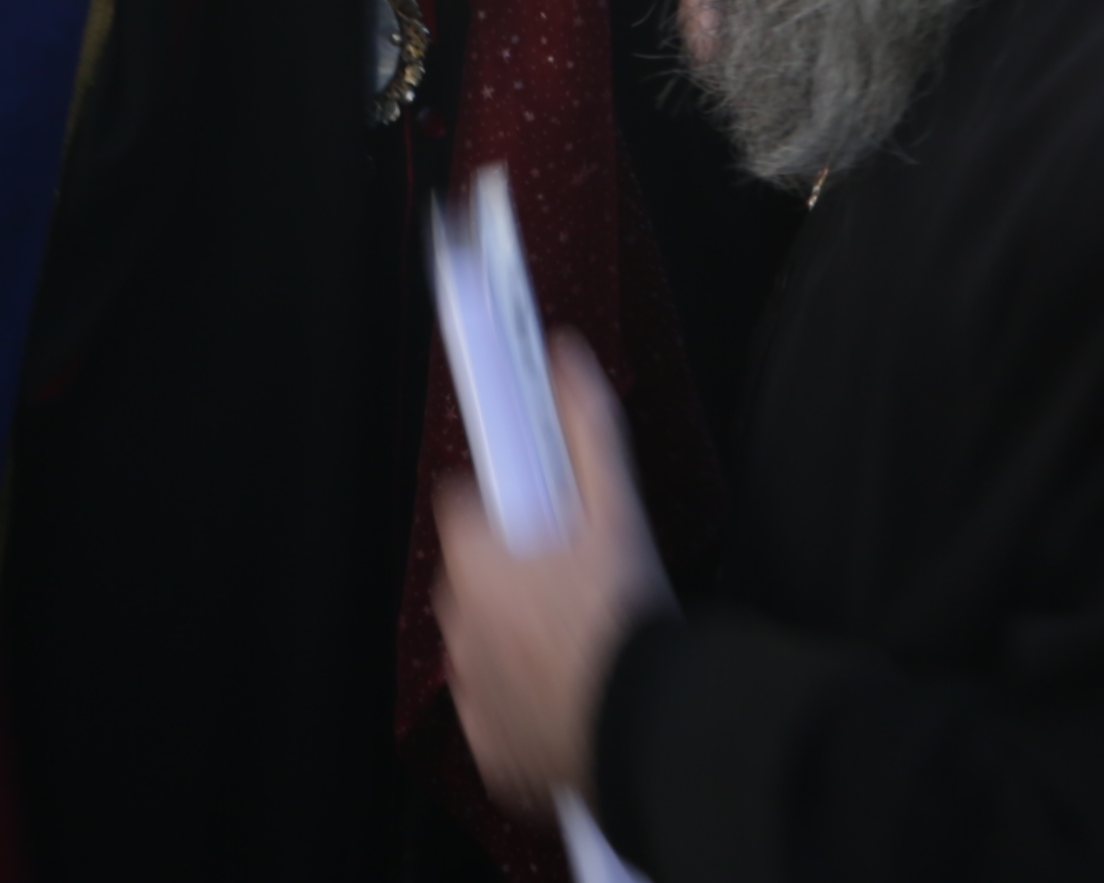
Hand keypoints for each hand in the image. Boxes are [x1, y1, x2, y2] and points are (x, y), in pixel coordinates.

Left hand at [436, 337, 668, 809]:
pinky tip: (568, 689)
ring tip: (577, 638)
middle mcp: (458, 624)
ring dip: (517, 636)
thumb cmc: (624, 623)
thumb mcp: (617, 512)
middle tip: (572, 580)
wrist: (646, 725)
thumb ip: (588, 429)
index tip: (539, 517)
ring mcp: (471, 688)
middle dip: (515, 573)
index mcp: (473, 561)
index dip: (508, 508)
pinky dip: (522, 700)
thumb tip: (567, 361)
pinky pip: (497, 708)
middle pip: (476, 576)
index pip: (464, 506)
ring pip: (485, 641)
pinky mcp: (490, 743)